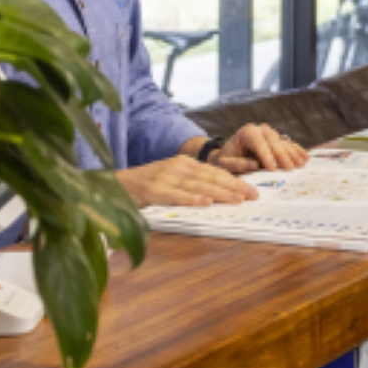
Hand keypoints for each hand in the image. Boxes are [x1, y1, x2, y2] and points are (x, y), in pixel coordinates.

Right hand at [118, 156, 257, 206]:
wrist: (115, 185)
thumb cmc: (146, 186)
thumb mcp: (172, 179)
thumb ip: (191, 184)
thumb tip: (217, 197)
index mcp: (184, 163)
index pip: (214, 172)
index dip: (234, 180)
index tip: (252, 189)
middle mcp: (177, 167)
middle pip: (211, 177)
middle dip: (234, 187)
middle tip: (253, 195)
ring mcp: (165, 177)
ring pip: (198, 186)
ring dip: (219, 193)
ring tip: (237, 200)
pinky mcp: (153, 190)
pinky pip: (175, 195)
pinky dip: (191, 199)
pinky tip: (205, 204)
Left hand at [217, 123, 309, 172]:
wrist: (227, 156)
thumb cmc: (225, 160)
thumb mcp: (225, 164)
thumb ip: (238, 164)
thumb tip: (254, 165)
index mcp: (247, 132)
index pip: (259, 143)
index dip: (267, 156)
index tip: (272, 168)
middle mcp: (260, 129)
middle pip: (274, 141)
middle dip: (282, 156)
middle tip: (289, 169)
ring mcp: (269, 134)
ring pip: (283, 143)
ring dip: (293, 154)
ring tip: (301, 164)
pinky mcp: (276, 140)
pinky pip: (288, 144)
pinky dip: (296, 151)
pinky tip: (305, 157)